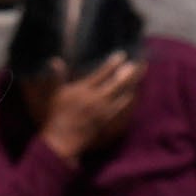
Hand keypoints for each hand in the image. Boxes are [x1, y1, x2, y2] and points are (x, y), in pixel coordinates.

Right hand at [34, 54, 146, 168]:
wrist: (62, 140)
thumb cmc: (56, 116)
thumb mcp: (55, 94)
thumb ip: (57, 77)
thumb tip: (55, 61)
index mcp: (83, 89)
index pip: (102, 73)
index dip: (113, 63)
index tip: (122, 55)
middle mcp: (96, 98)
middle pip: (117, 82)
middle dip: (129, 72)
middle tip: (140, 63)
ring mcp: (102, 110)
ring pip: (121, 94)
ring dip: (132, 83)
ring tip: (140, 74)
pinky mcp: (105, 121)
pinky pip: (120, 108)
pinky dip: (126, 100)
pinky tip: (132, 94)